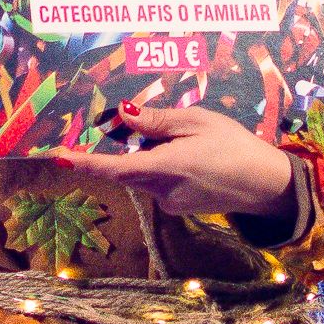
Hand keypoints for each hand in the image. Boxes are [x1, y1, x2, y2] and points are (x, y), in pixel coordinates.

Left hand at [50, 104, 298, 223]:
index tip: (58, 156)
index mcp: (166, 167)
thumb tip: (123, 117)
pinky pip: (157, 181)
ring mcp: (170, 202)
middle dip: (124, 149)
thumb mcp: (197, 122)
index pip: (114, 168)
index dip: (84, 163)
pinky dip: (161, 166)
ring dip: (148, 155)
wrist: (266, 184)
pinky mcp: (178, 206)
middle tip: (136, 127)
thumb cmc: (235, 146)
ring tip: (187, 140)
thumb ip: (157, 122)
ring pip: (142, 174)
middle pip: (126, 168)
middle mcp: (163, 190)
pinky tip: (190, 156)